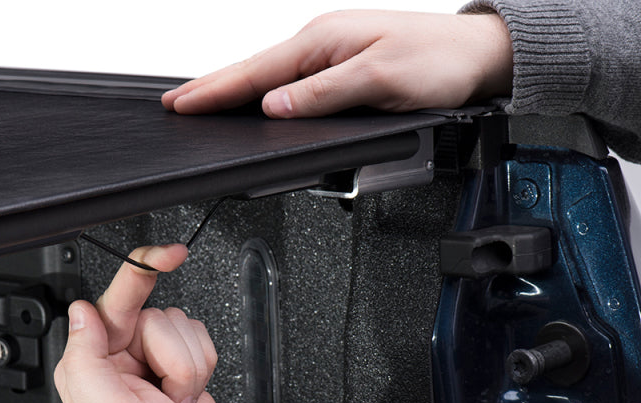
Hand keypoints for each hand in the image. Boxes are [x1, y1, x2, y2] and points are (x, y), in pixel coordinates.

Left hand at [54, 244, 225, 402]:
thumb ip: (85, 357)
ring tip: (173, 400)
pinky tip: (185, 396)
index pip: (111, 302)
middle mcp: (119, 357)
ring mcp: (153, 360)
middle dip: (169, 352)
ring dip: (187, 366)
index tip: (167, 256)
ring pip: (181, 324)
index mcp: (90, 365)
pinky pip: (201, 338)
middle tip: (168, 385)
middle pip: (154, 312)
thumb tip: (81, 311)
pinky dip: (202, 367)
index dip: (139, 272)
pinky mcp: (183, 364)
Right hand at [162, 10, 512, 117]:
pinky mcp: (341, 64)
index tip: (183, 103)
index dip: (215, 90)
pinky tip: (255, 98)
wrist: (477, 54)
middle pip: (253, 70)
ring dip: (233, 88)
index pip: (255, 72)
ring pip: (269, 75)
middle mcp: (322, 43)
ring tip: (204, 102)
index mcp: (323, 42)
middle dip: (211, 87)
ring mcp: (330, 52)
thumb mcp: (380, 80)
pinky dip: (263, 89)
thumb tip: (275, 107)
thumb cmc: (438, 61)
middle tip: (177, 103)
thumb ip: (324, 95)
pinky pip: (290, 79)